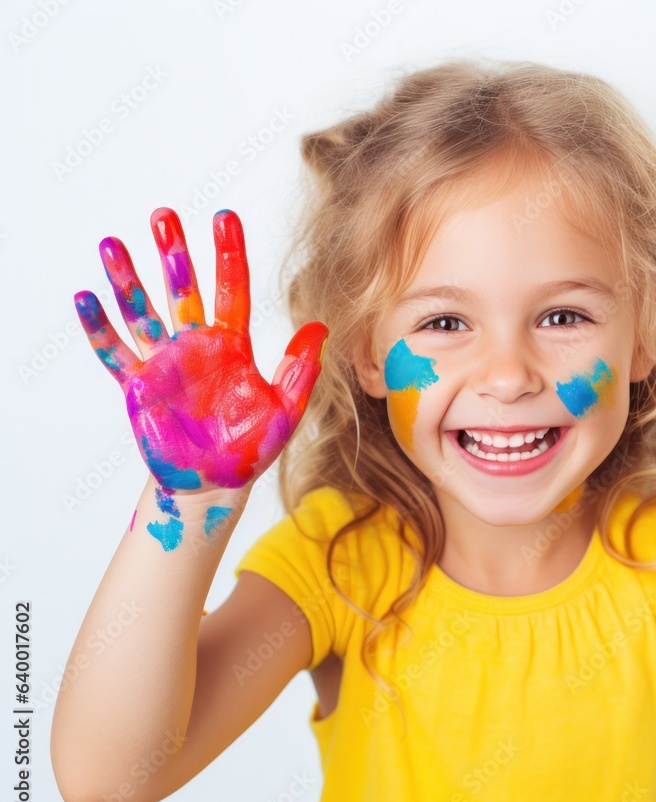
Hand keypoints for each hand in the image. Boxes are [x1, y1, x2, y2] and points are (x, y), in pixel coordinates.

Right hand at [74, 208, 327, 491]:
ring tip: (113, 244)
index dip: (228, 254)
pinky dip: (99, 329)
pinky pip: (115, 354)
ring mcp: (165, 363)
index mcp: (232, 346)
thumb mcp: (285, 409)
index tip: (224, 218)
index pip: (231, 290)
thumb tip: (321, 327)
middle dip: (173, 253)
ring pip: (143, 312)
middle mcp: (196, 346)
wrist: (215, 483)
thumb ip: (300, 369)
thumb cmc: (251, 448)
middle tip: (163, 215)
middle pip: (183, 290)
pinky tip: (86, 298)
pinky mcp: (139, 386)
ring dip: (128, 280)